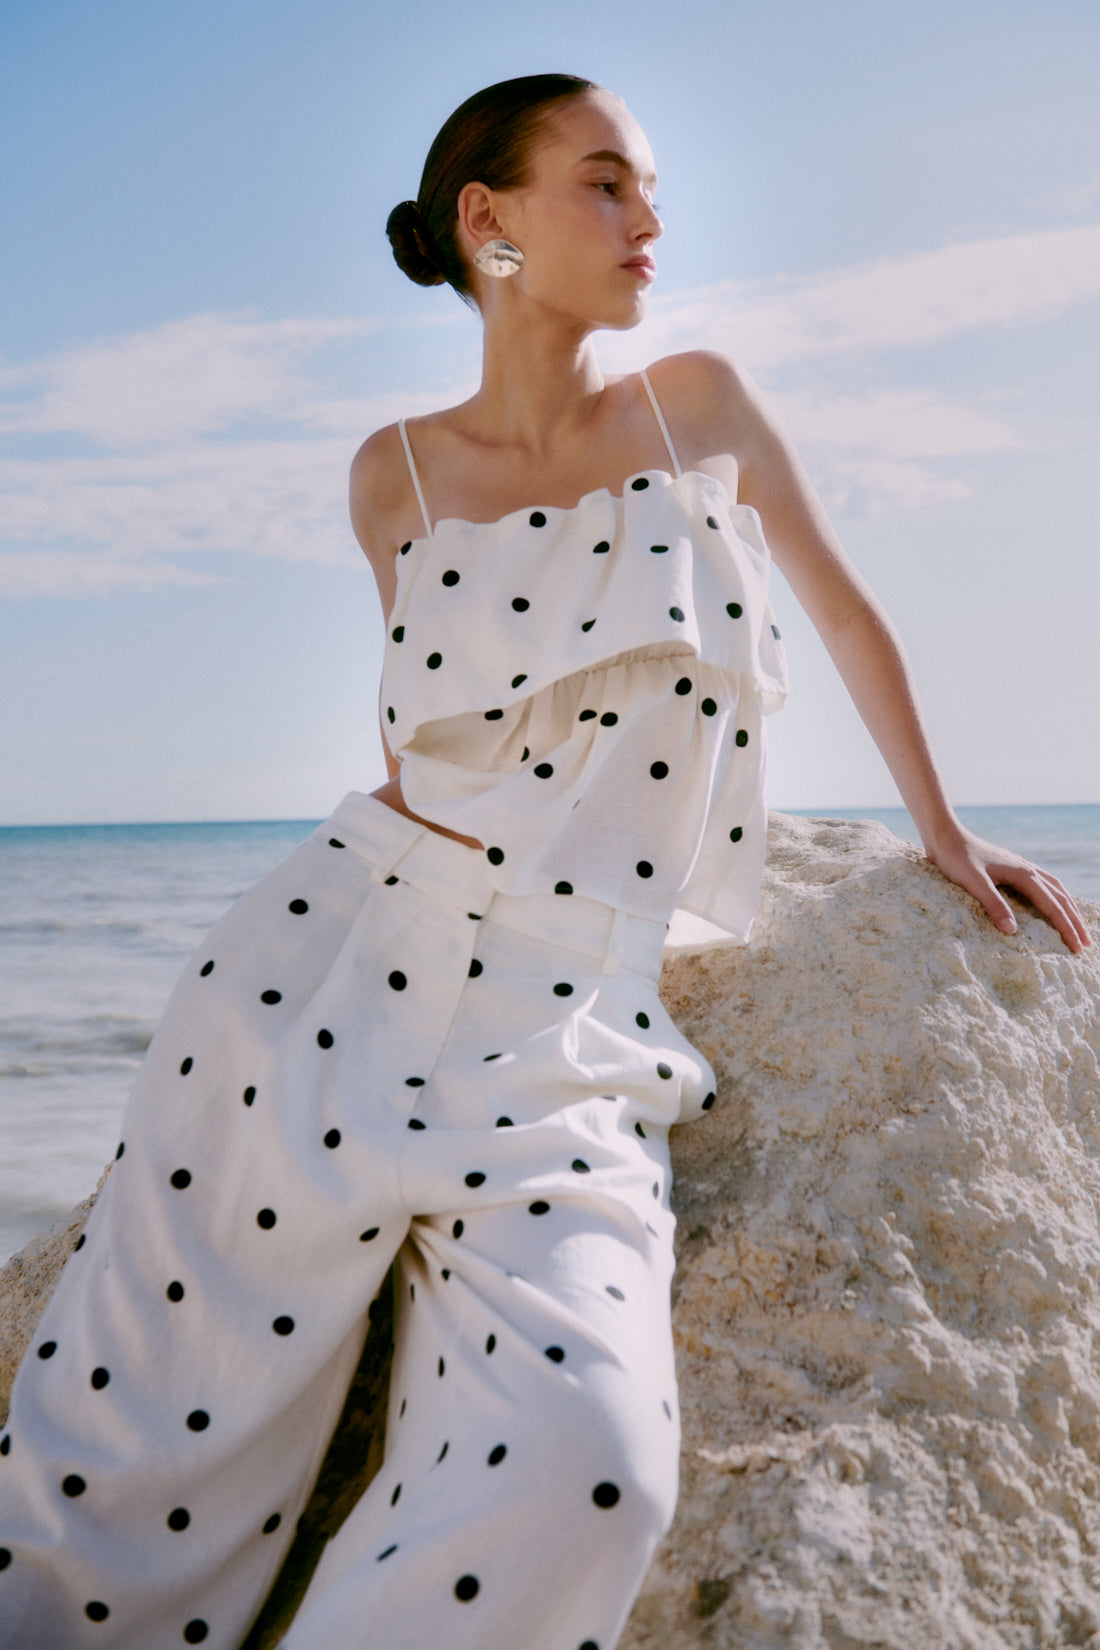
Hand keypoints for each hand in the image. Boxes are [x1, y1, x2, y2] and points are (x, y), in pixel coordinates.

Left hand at [924, 827, 1091, 953]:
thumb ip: (993, 905)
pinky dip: (1054, 895)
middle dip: (1075, 921)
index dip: (1066, 928)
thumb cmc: (957, 858)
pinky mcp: (1012, 867)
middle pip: (1061, 897)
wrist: (946, 836)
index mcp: (1024, 874)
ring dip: (1068, 907)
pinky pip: (1043, 882)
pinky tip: (1051, 901)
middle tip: (1086, 943)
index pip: (1053, 906)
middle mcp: (1028, 869)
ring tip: (1077, 924)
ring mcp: (1021, 866)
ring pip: (1055, 888)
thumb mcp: (973, 883)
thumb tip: (1013, 931)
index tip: (1077, 948)